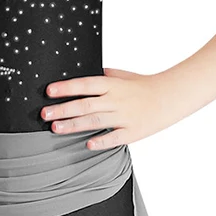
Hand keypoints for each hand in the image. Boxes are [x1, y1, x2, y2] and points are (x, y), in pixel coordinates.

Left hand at [40, 67, 164, 147]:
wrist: (170, 97)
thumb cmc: (145, 86)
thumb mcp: (123, 75)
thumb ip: (104, 75)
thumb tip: (86, 71)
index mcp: (112, 85)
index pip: (85, 84)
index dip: (66, 88)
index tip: (49, 91)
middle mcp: (116, 100)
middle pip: (85, 104)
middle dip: (63, 109)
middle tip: (45, 113)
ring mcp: (124, 116)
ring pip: (95, 121)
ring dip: (74, 125)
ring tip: (55, 128)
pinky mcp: (132, 132)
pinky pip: (114, 137)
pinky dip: (101, 141)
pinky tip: (87, 144)